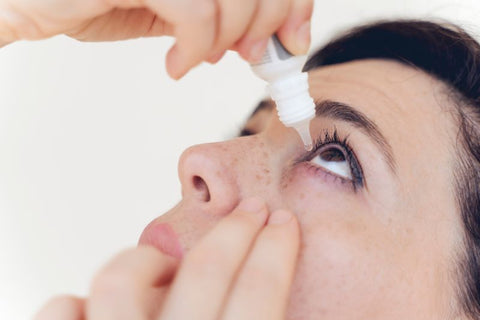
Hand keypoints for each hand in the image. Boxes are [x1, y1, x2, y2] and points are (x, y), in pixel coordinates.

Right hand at [0, 0, 312, 77]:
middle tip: (249, 56)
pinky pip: (194, 12)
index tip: (293, 40)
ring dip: (227, 39)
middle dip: (268, 24)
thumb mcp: (169, 7)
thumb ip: (213, 14)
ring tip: (203, 59)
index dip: (294, 1)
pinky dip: (195, 49)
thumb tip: (258, 39)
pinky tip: (177, 65)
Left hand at [34, 197, 300, 319]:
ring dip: (148, 259)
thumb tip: (298, 291)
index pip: (260, 292)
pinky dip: (75, 302)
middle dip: (236, 230)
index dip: (278, 248)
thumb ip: (278, 318)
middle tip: (250, 213)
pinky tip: (97, 308)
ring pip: (120, 278)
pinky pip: (61, 310)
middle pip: (204, 272)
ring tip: (164, 263)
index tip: (282, 224)